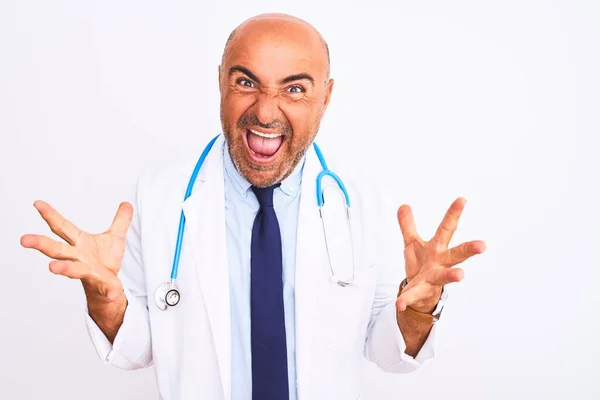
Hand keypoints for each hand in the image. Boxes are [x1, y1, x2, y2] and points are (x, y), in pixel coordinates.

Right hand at [21, 200, 133, 303]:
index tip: (38, 203)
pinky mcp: (102, 285)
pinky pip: (106, 289)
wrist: (109, 286)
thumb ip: (121, 220)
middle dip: (41, 244)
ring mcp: (88, 272)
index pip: (63, 227)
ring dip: (63, 269)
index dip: (51, 215)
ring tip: (52, 268)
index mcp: (80, 243)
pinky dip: (110, 291)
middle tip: (24, 239)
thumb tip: (127, 203)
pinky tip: (113, 294)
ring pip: (72, 270)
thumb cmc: (105, 260)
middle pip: (56, 250)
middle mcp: (78, 258)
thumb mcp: (115, 237)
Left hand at [395, 197, 485, 313]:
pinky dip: (406, 300)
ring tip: (461, 275)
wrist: (421, 295)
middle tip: (483, 245)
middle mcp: (440, 263)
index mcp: (437, 248)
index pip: (447, 228)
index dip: (454, 213)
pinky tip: (399, 304)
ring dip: (452, 275)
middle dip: (469, 249)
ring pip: (444, 276)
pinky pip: (413, 296)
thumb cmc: (421, 265)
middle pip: (457, 254)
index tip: (462, 199)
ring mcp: (433, 278)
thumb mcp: (412, 243)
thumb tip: (403, 205)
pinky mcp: (420, 292)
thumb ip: (408, 226)